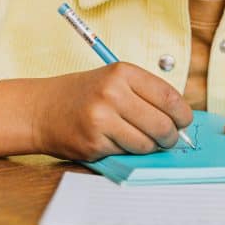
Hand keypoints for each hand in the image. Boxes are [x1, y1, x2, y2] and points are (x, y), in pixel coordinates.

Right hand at [33, 62, 193, 160]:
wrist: (41, 109)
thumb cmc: (83, 95)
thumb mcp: (113, 80)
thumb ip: (145, 94)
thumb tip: (180, 119)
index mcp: (122, 72)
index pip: (169, 96)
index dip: (182, 114)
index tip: (183, 121)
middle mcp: (112, 92)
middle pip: (162, 124)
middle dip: (170, 137)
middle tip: (168, 138)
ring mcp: (102, 118)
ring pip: (147, 144)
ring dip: (149, 147)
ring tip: (139, 139)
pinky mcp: (94, 142)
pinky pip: (127, 153)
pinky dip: (127, 151)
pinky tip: (114, 140)